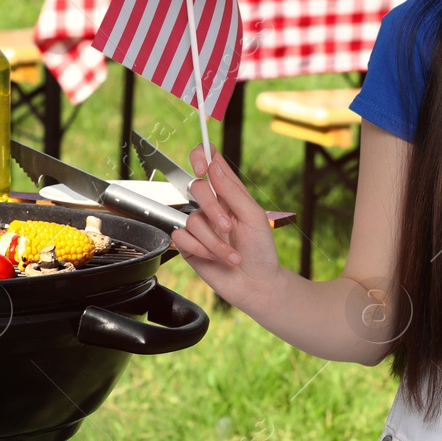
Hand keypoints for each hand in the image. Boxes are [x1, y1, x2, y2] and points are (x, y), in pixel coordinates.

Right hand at [170, 145, 283, 309]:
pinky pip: (181, 237)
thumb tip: (214, 165)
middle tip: (228, 226)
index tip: (202, 166)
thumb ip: (232, 190)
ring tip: (231, 255)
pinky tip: (214, 259)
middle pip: (196, 187)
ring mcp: (199, 225)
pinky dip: (200, 249)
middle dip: (212, 209)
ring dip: (213, 241)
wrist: (256, 284)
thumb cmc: (261, 250)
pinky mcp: (189, 244)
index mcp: (230, 193)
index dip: (201, 155)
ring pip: (191, 219)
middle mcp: (212, 206)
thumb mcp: (253, 216)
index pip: (210, 162)